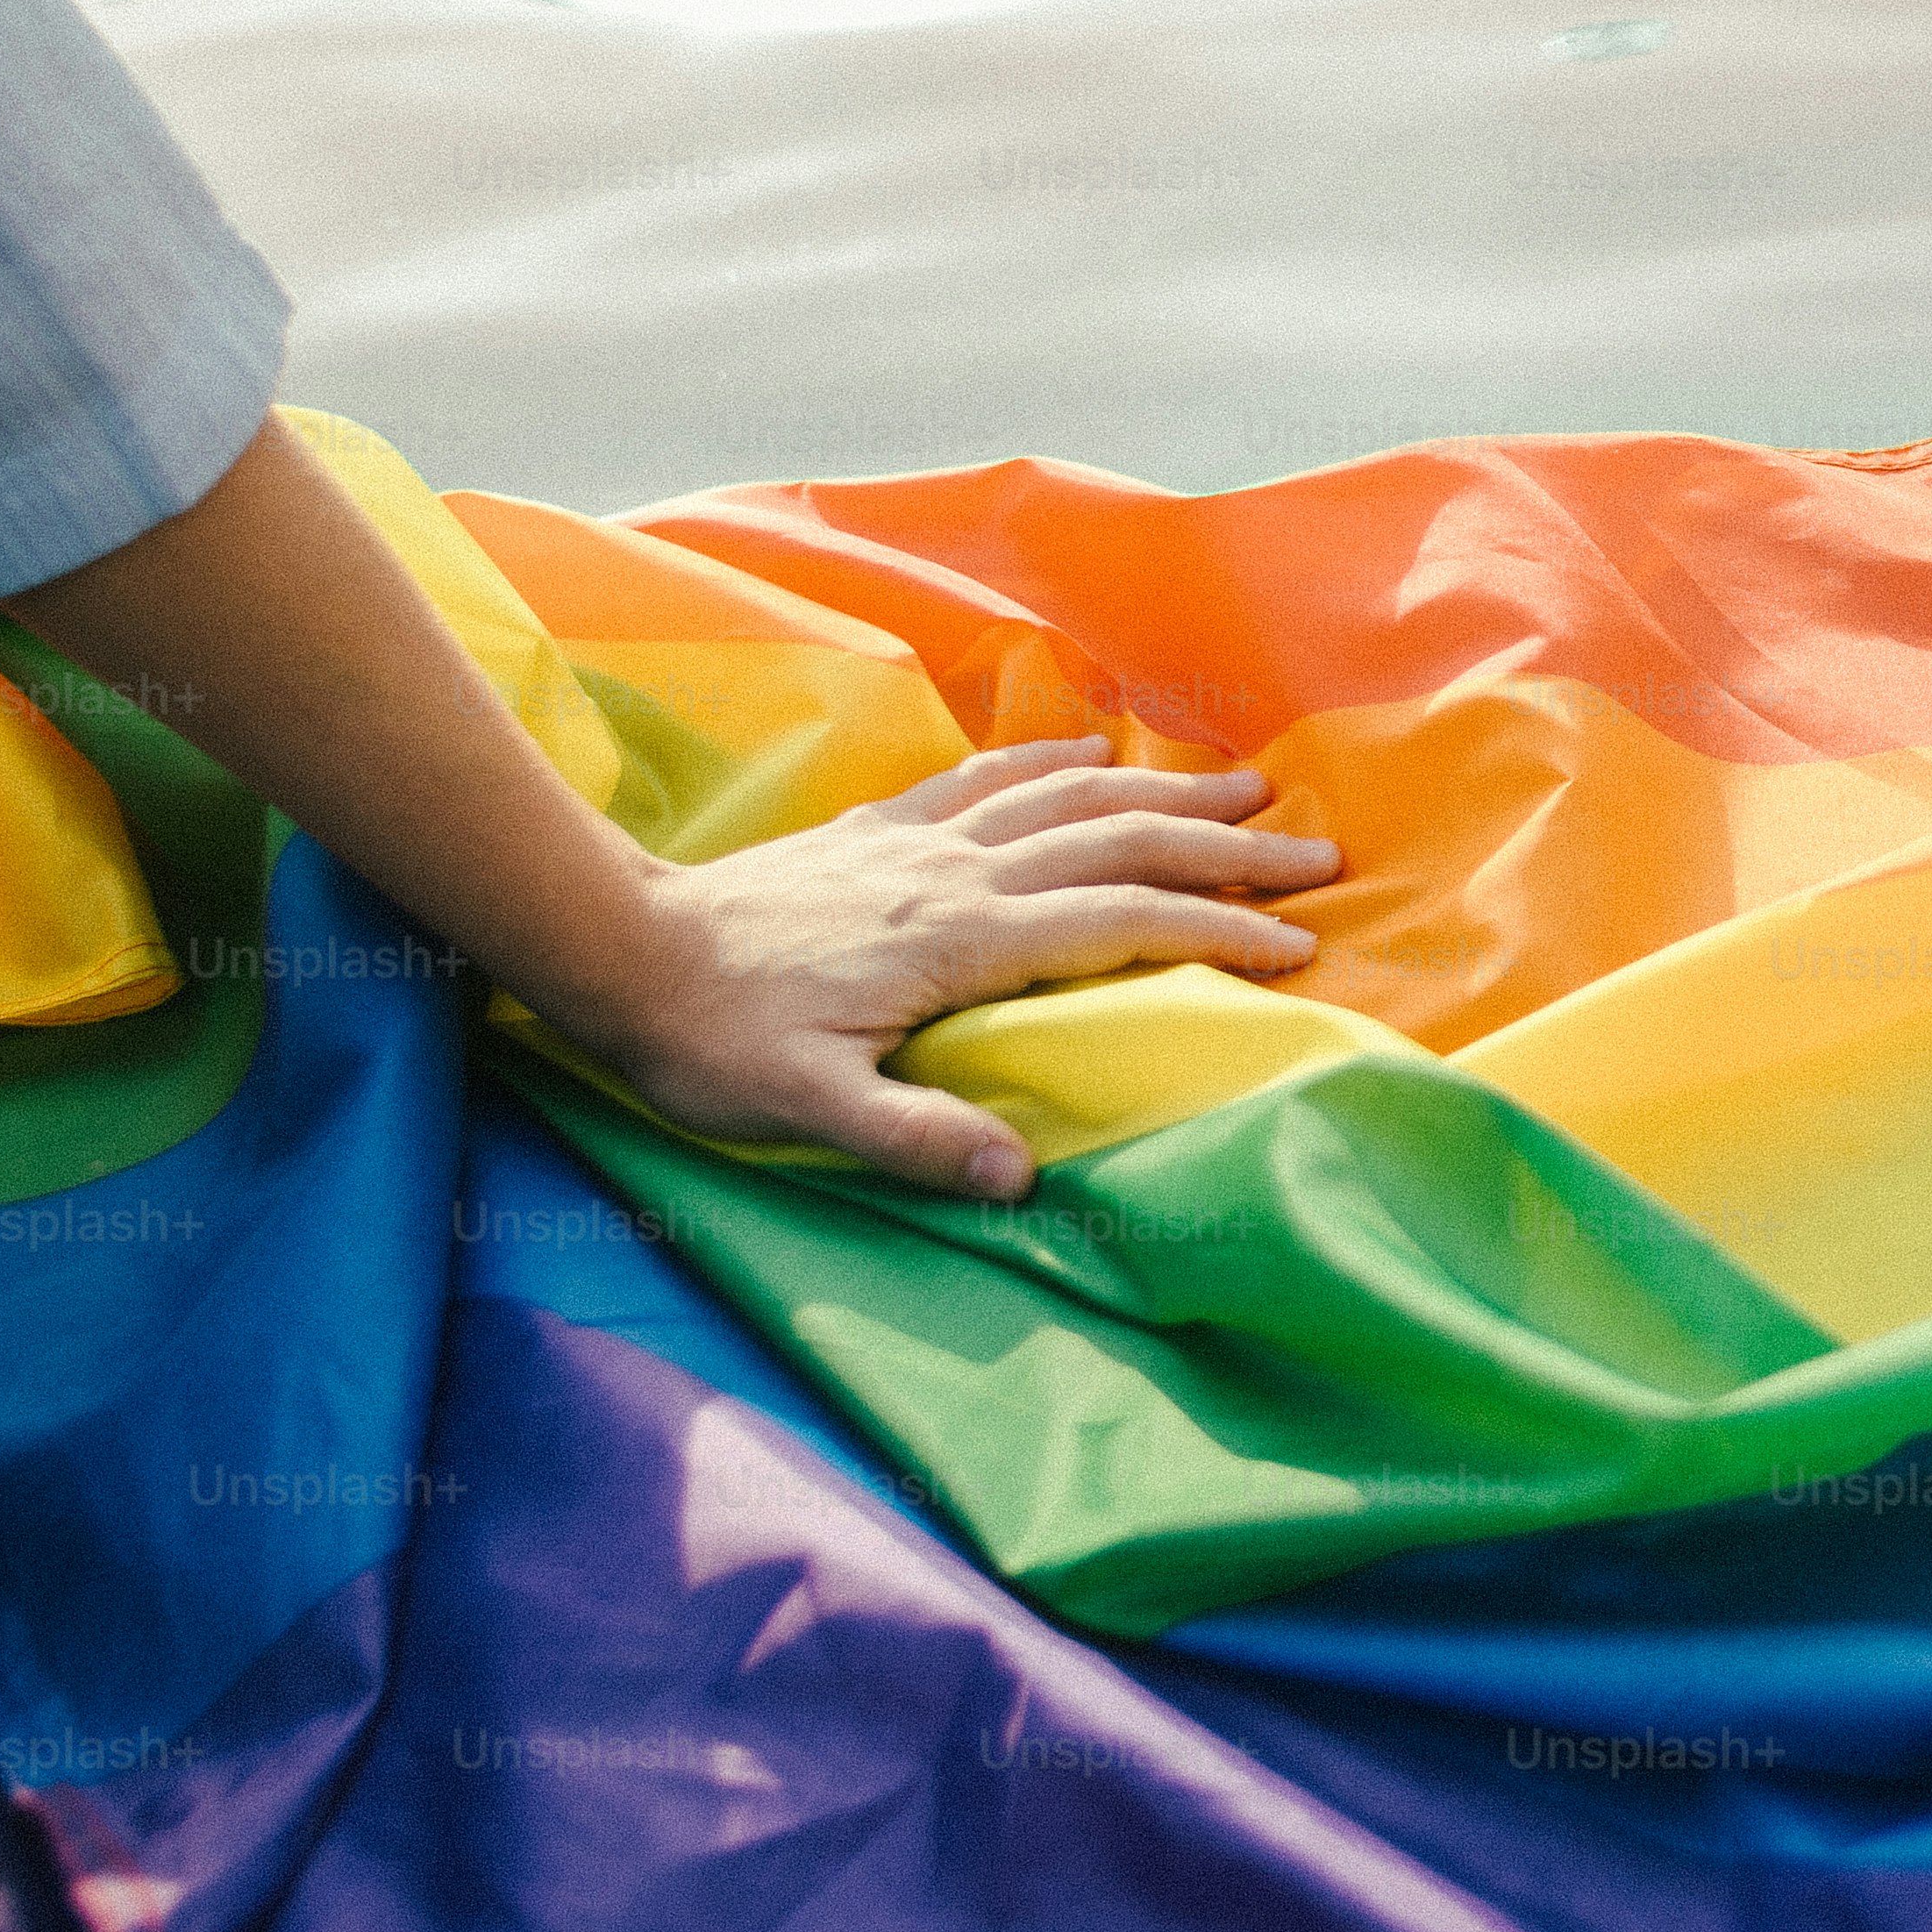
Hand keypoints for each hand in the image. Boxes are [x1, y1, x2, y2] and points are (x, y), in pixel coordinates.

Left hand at [529, 738, 1339, 1197]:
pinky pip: (990, 779)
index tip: (1297, 948)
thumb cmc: (707, 1043)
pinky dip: (1055, 762)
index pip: (1120, 924)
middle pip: (1119, 844)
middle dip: (1224, 849)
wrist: (616, 948)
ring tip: (1244, 787)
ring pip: (1069, 799)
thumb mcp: (803, 1110)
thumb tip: (1021, 1179)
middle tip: (1315, 854)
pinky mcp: (879, 829)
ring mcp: (918, 841)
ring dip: (1163, 792)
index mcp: (958, 939)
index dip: (1216, 932)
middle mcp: (955, 873)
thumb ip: (913, 1139)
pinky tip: (1093, 751)